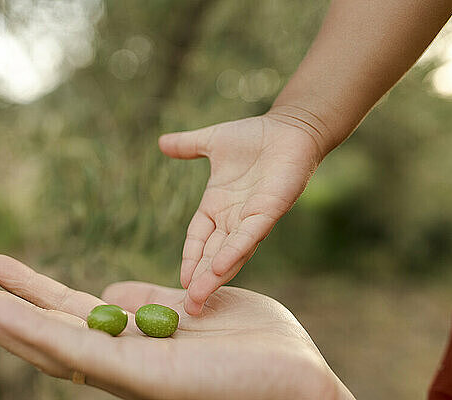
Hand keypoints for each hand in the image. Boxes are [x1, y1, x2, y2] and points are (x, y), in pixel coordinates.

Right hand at [0, 254, 353, 399]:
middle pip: (44, 330)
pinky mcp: (136, 377)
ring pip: (44, 344)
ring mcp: (122, 371)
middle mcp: (119, 359)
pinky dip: (27, 329)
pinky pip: (71, 350)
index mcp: (133, 340)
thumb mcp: (195, 305)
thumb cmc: (257, 344)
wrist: (299, 377)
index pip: (68, 313)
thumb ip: (150, 300)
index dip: (29, 291)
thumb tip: (109, 292)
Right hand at [159, 112, 325, 313]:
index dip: (190, 259)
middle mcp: (233, 218)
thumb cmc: (255, 136)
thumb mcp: (212, 142)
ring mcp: (251, 217)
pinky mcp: (269, 211)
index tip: (181, 282)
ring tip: (198, 298)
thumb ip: (187, 146)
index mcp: (217, 206)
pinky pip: (248, 236)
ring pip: (229, 253)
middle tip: (189, 308)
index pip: (198, 239)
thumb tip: (161, 142)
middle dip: (201, 280)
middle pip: (212, 255)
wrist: (290, 127)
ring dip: (214, 276)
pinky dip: (234, 252)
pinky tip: (220, 269)